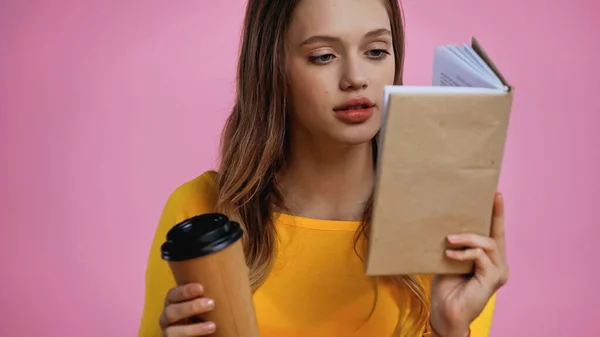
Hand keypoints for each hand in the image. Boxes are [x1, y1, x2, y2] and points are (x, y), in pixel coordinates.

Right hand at [160, 283, 216, 335]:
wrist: (202, 332)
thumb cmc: (205, 313)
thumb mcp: (207, 300)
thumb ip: (215, 288)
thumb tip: (240, 268)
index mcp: (173, 302)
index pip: (173, 294)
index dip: (185, 291)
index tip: (201, 287)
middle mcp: (167, 317)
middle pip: (171, 311)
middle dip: (190, 307)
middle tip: (211, 303)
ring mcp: (168, 332)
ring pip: (171, 331)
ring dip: (192, 329)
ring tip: (213, 325)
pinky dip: (190, 336)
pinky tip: (207, 333)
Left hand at [430, 192, 508, 336]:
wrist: (445, 313)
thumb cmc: (446, 288)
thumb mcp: (449, 260)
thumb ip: (455, 245)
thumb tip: (447, 225)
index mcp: (489, 259)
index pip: (494, 233)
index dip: (496, 214)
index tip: (495, 194)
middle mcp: (499, 264)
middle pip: (497, 234)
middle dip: (494, 215)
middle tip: (490, 197)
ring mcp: (499, 272)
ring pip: (488, 243)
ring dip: (468, 238)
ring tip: (449, 239)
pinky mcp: (494, 279)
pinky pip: (481, 256)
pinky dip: (465, 253)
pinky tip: (450, 254)